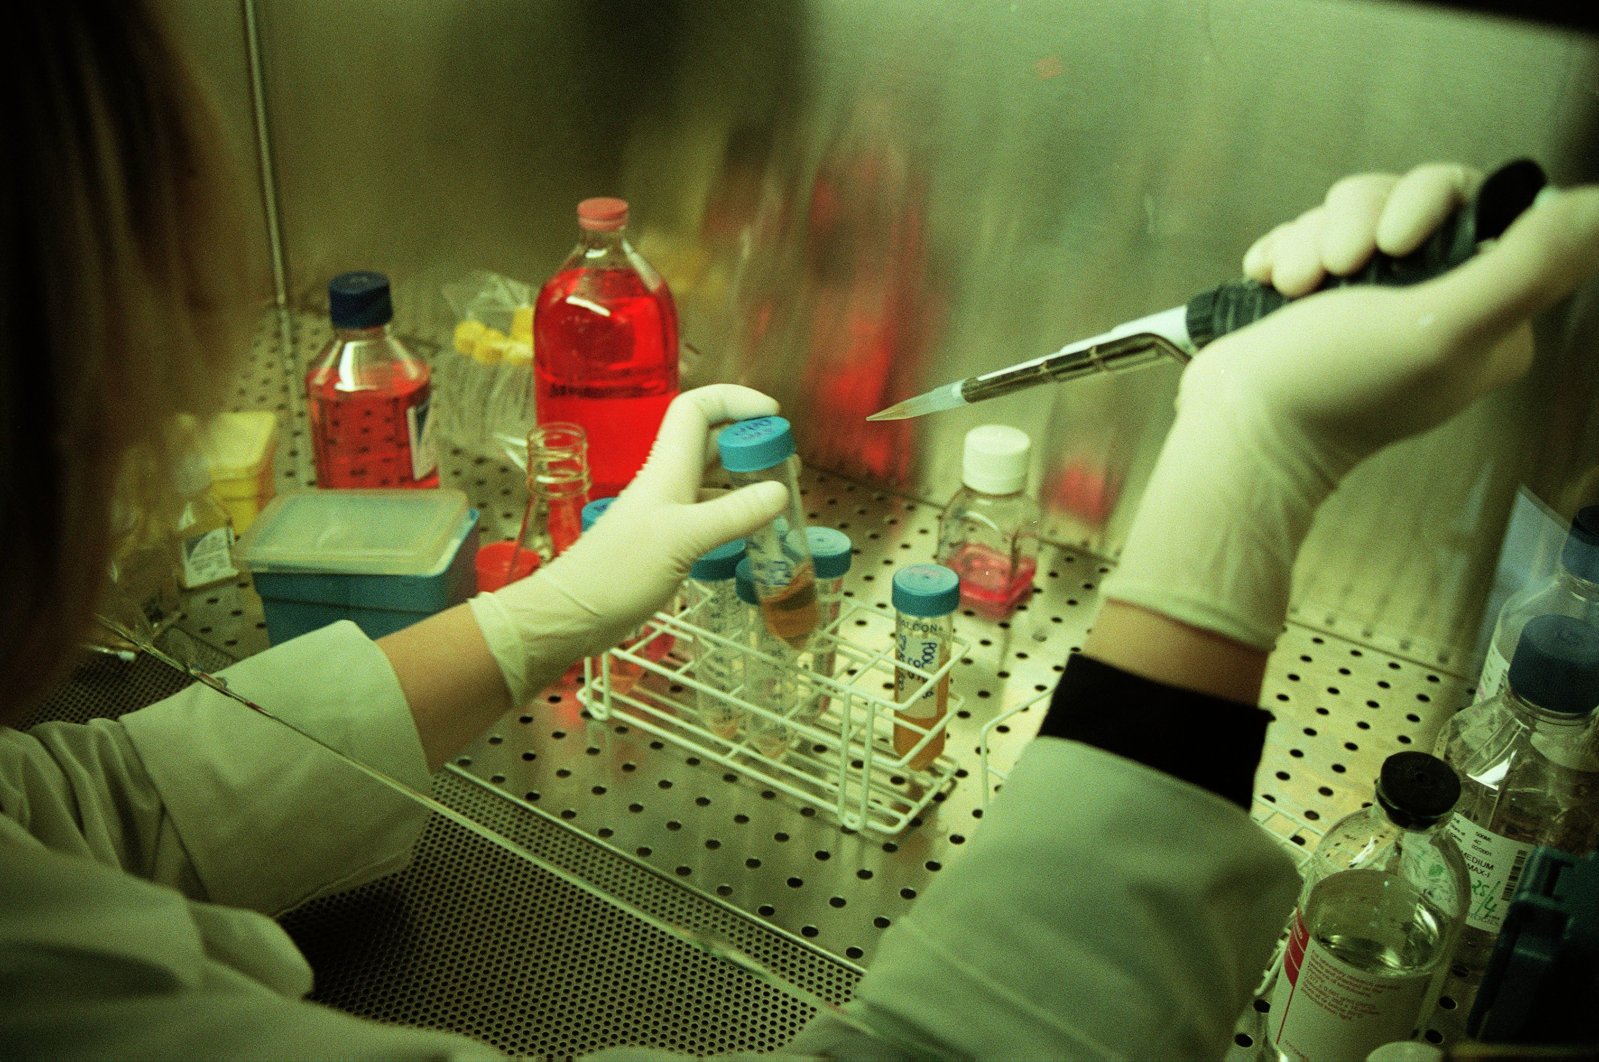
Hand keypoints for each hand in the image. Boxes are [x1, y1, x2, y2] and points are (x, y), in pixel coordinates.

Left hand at [467, 385, 788, 706]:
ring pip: (714, 479)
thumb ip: (733, 515)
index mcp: (669, 467)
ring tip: (781, 493)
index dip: (733, 400)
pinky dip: (736, 516)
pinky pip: (711, 515)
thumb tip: (780, 492)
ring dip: (747, 479)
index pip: (697, 408)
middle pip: (712, 441)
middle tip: (787, 460)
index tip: (772, 414)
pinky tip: (757, 532)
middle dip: (749, 440)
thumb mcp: (683, 539)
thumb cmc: (620, 570)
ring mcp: (669, 511)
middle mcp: (670, 481)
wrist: (577, 612)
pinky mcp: (670, 541)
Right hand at [1099, 163, 1598, 655]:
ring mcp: (1370, 296)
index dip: (1425, 205)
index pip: (1476, 208)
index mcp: (1486, 315)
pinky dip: (1284, 252)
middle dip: (1356, 223)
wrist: (1239, 427)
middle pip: (1407, 199)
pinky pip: (1305, 233)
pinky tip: (1274, 285)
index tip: (1393, 242)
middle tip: (1337, 269)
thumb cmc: (1333, 390)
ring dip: (1310, 241)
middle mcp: (1435, 301)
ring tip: (1295, 287)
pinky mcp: (1316, 295)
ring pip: (1349, 213)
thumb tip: (1597, 208)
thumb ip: (1528, 267)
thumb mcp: (1442, 328)